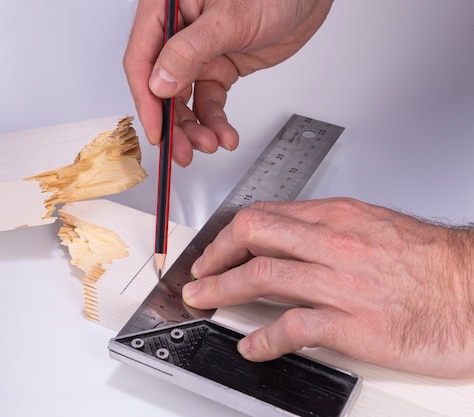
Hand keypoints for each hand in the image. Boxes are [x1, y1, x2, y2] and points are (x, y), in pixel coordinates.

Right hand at [123, 0, 333, 165]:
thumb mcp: (230, 17)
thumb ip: (190, 50)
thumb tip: (160, 82)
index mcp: (166, 8)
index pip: (142, 59)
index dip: (146, 99)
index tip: (157, 131)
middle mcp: (177, 33)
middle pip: (161, 87)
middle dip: (173, 123)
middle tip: (182, 151)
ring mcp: (198, 53)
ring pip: (185, 99)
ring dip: (195, 127)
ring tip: (210, 144)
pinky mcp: (218, 67)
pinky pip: (209, 100)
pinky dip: (216, 121)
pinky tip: (225, 135)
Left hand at [183, 198, 473, 378]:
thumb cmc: (433, 263)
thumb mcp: (375, 228)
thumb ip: (329, 232)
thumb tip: (290, 239)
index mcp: (339, 218)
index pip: (267, 216)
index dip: (230, 234)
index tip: (217, 249)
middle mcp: (334, 244)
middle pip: (254, 236)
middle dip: (216, 254)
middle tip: (200, 273)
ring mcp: (341, 283)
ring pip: (262, 276)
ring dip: (222, 290)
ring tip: (204, 300)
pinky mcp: (354, 324)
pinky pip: (293, 327)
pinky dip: (263, 339)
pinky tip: (251, 346)